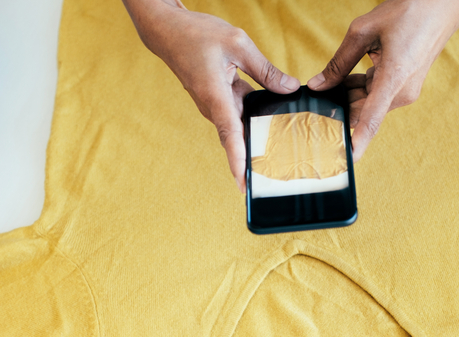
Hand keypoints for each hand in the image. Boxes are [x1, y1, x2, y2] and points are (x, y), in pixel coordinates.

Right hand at [123, 0, 299, 190]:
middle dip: (250, 159)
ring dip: (254, 136)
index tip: (242, 184)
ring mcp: (213, 104)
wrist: (168, 31)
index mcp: (215, 96)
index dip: (237, 161)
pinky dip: (251, 117)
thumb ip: (265, 69)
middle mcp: (212, 106)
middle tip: (270, 180)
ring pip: (238, 125)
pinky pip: (237, 112)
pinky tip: (271, 117)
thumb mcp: (238, 44)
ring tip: (278, 154)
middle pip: (236, 138)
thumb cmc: (197, 34)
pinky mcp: (216, 98)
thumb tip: (289, 88)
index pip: (229, 135)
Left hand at [308, 0, 458, 161]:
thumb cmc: (408, 11)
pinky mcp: (406, 87)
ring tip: (334, 81)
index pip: (371, 120)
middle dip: (340, 109)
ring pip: (368, 105)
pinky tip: (348, 78)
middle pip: (363, 112)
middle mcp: (402, 91)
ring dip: (350, 96)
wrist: (442, 5)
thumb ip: (339, 62)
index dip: (357, 142)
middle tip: (317, 102)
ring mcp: (406, 91)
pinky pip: (377, 96)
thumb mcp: (364, 31)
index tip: (345, 160)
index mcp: (394, 77)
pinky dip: (361, 90)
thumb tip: (319, 85)